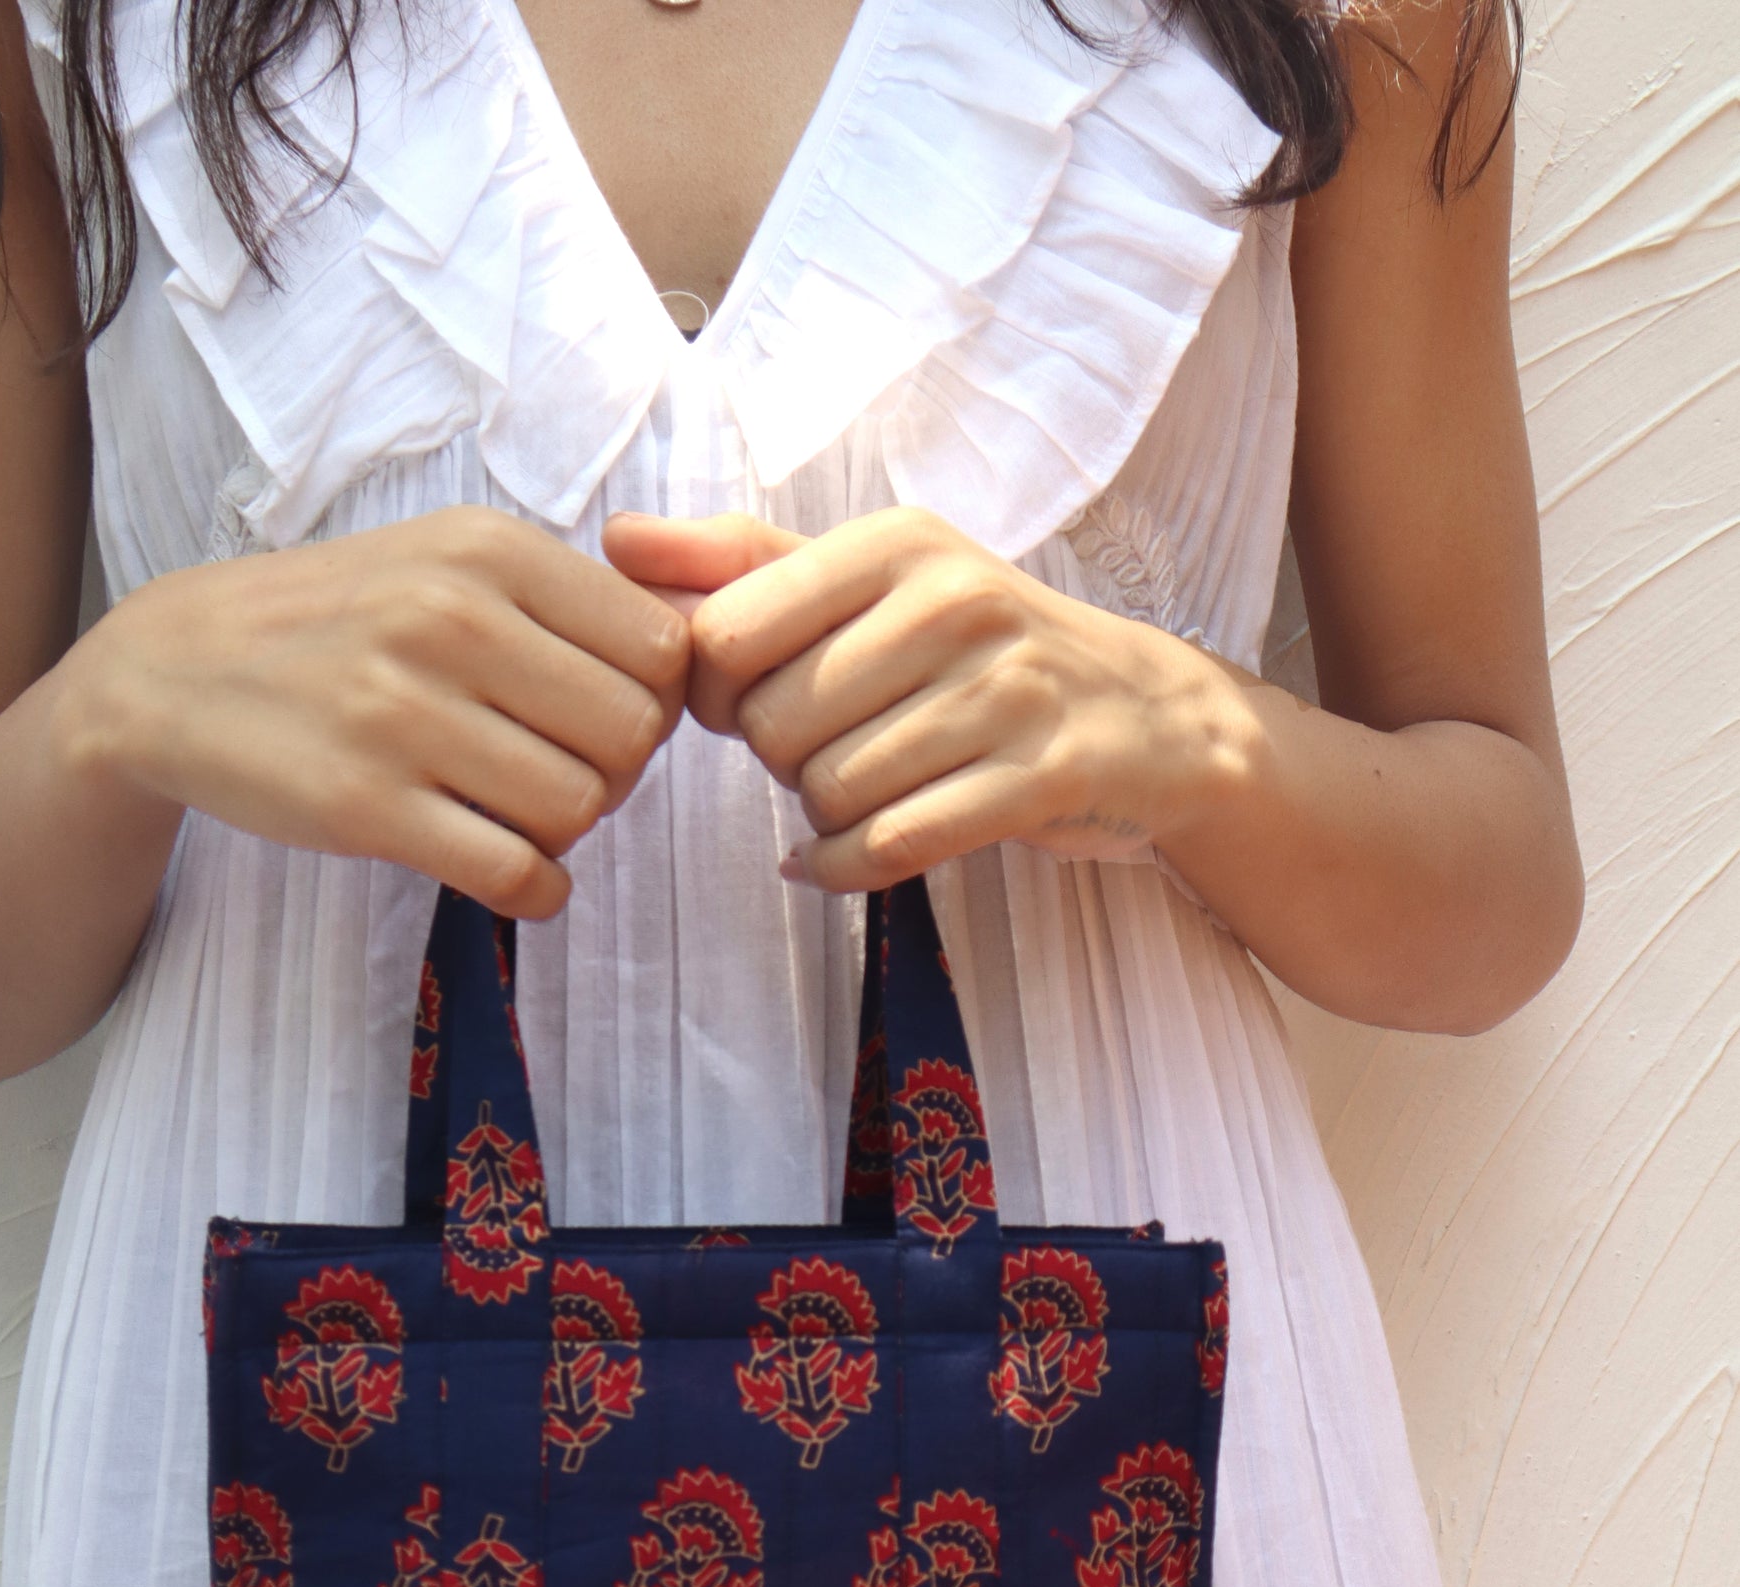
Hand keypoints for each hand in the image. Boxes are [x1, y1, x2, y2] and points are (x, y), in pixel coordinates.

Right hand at [59, 509, 692, 918]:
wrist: (176, 672)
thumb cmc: (338, 621)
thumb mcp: (444, 561)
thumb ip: (559, 598)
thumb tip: (687, 658)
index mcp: (487, 550)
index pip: (658, 649)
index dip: (651, 703)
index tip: (598, 719)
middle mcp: (451, 620)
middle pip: (631, 737)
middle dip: (617, 775)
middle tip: (563, 776)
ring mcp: (405, 715)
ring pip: (579, 808)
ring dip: (567, 833)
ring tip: (518, 817)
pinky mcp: (368, 807)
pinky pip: (516, 873)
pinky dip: (537, 891)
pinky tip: (513, 875)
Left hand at [603, 507, 1253, 891]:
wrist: (1146, 718)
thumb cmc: (976, 650)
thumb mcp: (871, 583)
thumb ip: (740, 563)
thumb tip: (615, 542)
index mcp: (896, 544)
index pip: (727, 635)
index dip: (716, 691)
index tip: (754, 698)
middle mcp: (953, 603)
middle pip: (771, 724)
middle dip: (777, 759)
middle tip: (826, 749)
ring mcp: (1004, 692)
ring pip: (829, 791)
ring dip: (824, 814)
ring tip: (864, 789)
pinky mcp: (1038, 778)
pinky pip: (890, 845)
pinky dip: (845, 868)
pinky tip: (840, 858)